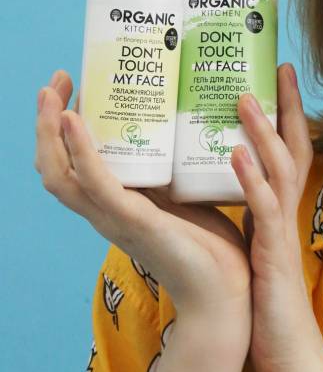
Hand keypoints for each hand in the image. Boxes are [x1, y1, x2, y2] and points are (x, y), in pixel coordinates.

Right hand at [34, 70, 252, 341]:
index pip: (69, 164)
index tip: (74, 84)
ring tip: (54, 92)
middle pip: (52, 165)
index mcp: (114, 204)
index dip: (60, 127)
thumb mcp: (183, 196)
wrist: (228, 293)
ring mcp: (114, 218)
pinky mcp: (133, 221)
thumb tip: (184, 124)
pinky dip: (80, 151)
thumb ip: (173, 170)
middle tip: (59, 78)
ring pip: (59, 173)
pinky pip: (95, 184)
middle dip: (46, 120)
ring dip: (49, 130)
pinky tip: (75, 120)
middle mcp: (105, 212)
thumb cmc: (210, 247)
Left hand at [230, 63, 322, 371]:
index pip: (286, 150)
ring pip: (280, 172)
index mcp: (278, 210)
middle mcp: (286, 214)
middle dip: (288, 107)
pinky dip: (252, 181)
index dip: (286, 113)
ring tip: (246, 98)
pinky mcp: (272, 256)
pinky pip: (264, 212)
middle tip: (279, 66)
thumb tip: (221, 187)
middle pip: (294, 148)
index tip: (277, 75)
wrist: (285, 355)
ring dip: (265, 132)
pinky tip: (238, 156)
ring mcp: (282, 232)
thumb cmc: (264, 304)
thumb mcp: (254, 247)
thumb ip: (246, 216)